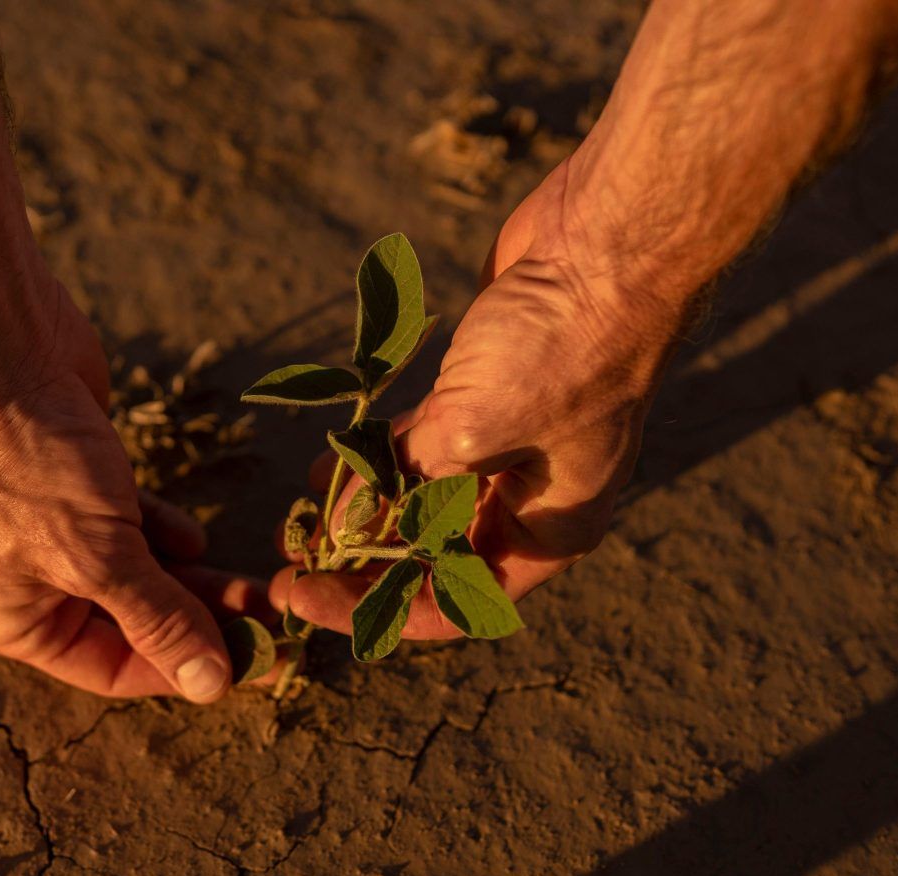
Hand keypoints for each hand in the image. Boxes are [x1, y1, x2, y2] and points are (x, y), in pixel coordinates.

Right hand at [0, 298, 258, 699]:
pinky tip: (200, 537)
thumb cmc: (32, 465)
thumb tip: (210, 687)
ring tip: (256, 586)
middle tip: (271, 624)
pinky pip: (134, 528)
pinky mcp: (83, 485)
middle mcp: (31, 583)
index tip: (252, 665)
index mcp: (14, 620)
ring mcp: (56, 531)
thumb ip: (158, 620)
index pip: (114, 670)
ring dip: (195, 581)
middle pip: (132, 623)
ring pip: (141, 574)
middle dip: (199, 622)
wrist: (2, 353)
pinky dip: (168, 534)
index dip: (183, 670)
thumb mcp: (99, 557)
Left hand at [272, 159, 685, 637]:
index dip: (376, 608)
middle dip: (361, 563)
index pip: (455, 602)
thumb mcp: (476, 431)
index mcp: (548, 532)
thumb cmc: (563, 349)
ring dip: (362, 512)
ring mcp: (508, 446)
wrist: (608, 245)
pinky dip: (375, 460)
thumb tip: (340, 528)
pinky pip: (420, 447)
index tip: (306, 597)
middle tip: (289, 564)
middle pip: (433, 557)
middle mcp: (530, 501)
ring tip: (298, 520)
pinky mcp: (484, 395)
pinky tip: (326, 466)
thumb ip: (409, 484)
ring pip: (422, 500)